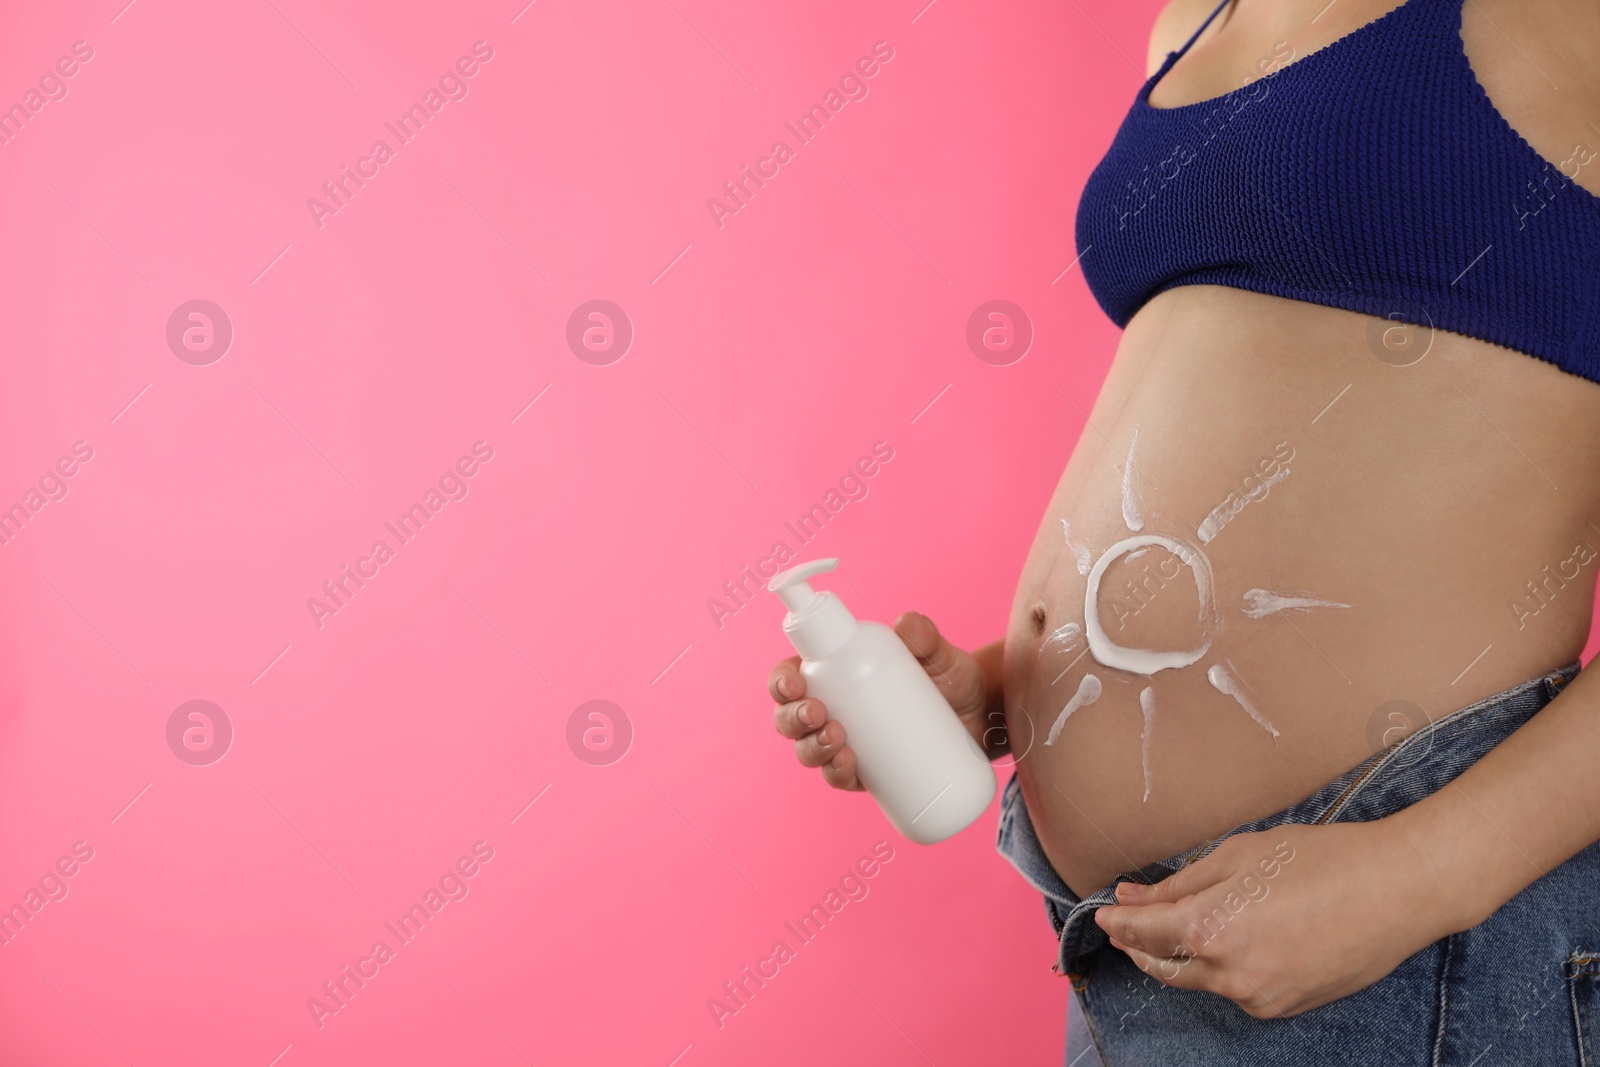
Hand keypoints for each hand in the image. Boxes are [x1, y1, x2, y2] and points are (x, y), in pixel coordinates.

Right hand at [767, 612, 998, 791]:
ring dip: (812, 748)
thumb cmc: (949, 676)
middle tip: (819, 713)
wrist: (980, 716)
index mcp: (834, 674)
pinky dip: (836, 773)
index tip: (795, 682)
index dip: (781, 681)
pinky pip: (840, 777)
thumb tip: (907, 623)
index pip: (791, 676)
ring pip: (809, 750)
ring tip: (838, 740)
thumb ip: (925, 636)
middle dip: (793, 718)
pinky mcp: (867, 772)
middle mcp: (832, 709)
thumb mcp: (938, 654)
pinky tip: (847, 766)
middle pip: (790, 718)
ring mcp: (847, 743)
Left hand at [1092, 821, 1448, 1017]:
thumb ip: (1179, 884)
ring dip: (1181, 957)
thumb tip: (1131, 899)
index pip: (1143, 934)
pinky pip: (1237, 988)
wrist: (1398, 890)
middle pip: (1165, 965)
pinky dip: (1222, 968)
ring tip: (1178, 927)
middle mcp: (1231, 974)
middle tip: (1127, 924)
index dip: (1118, 924)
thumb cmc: (1319, 859)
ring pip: (1201, 980)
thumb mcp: (1239, 857)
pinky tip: (1231, 942)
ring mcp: (1260, 997)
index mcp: (1212, 929)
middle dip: (1141, 946)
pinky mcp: (1286, 1007)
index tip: (1103, 913)